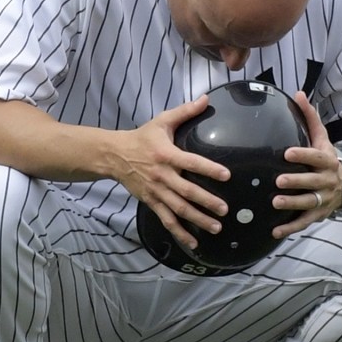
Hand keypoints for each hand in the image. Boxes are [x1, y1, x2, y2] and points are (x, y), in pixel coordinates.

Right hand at [116, 95, 230, 249]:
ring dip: (197, 219)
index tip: (226, 175)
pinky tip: (193, 242)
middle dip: (206, 201)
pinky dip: (179, 232)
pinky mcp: (151, 202)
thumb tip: (207, 99)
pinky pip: (166, 219)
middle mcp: (162, 175)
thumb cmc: (142, 137)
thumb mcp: (162, 121)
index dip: (209, 169)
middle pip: (186, 191)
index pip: (191, 162)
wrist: (114, 155)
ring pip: (178, 209)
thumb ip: (185, 111)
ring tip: (216, 227)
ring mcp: (156, 191)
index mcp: (166, 154)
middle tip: (225, 210)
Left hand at [270, 91, 341, 237]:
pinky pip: (304, 222)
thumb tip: (298, 93)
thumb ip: (310, 118)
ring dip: (292, 204)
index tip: (286, 153)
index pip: (315, 157)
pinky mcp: (318, 214)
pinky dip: (290, 228)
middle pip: (313, 182)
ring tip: (275, 203)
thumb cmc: (325, 158)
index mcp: (327, 160)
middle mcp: (327, 181)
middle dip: (297, 182)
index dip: (303, 155)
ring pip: (308, 203)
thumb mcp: (322, 138)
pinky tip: (274, 231)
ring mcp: (323, 199)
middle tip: (279, 181)